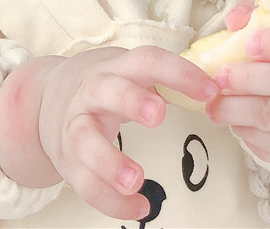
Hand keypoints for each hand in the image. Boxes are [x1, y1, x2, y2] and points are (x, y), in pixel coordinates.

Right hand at [0, 46, 217, 222]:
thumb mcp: (132, 72)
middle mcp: (93, 91)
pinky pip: (85, 183)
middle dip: (132, 101)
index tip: (211, 90)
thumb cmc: (109, 84)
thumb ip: (169, 80)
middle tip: (159, 116)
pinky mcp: (67, 159)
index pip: (149, 61)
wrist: (49, 97)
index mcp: (119, 66)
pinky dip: (110, 200)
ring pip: (86, 140)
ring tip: (136, 179)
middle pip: (108, 90)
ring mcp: (76, 124)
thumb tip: (221, 91)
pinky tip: (138, 208)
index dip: (179, 72)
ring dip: (110, 161)